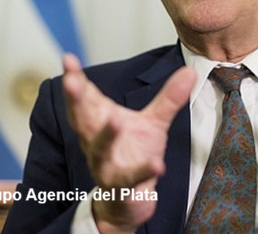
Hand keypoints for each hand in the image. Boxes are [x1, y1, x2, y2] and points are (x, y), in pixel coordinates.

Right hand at [62, 54, 195, 232]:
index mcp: (100, 122)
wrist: (130, 198)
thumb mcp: (154, 122)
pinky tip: (157, 164)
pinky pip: (129, 180)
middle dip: (76, 100)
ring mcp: (106, 166)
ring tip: (115, 119)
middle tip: (71, 81)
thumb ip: (169, 98)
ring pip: (99, 150)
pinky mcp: (121, 188)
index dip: (75, 79)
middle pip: (82, 119)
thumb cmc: (134, 153)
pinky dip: (142, 172)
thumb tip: (190, 71)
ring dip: (105, 136)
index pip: (85, 97)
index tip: (67, 58)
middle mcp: (95, 142)